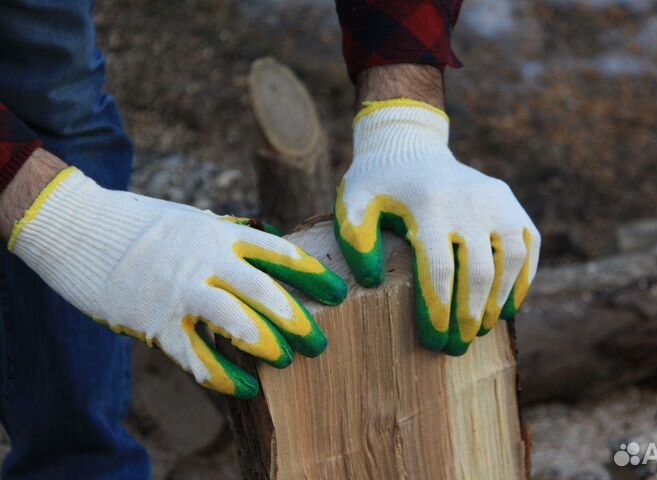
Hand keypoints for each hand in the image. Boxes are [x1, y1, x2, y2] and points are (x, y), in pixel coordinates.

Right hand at [9, 165, 346, 397]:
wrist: (79, 228)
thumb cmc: (142, 225)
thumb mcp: (194, 221)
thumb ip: (229, 235)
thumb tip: (263, 240)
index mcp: (221, 235)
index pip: (279, 253)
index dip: (312, 275)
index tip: (340, 291)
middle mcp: (207, 261)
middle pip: (265, 292)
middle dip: (298, 319)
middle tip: (319, 342)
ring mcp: (181, 291)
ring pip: (236, 322)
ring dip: (267, 344)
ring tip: (287, 360)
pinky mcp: (155, 322)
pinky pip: (196, 356)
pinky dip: (223, 376)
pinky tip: (246, 387)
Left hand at [334, 99, 539, 354]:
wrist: (409, 146)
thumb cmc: (377, 185)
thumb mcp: (353, 204)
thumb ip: (356, 241)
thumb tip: (373, 281)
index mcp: (428, 205)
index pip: (438, 272)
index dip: (438, 313)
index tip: (433, 342)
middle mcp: (469, 201)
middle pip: (478, 273)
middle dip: (469, 318)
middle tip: (457, 347)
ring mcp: (496, 199)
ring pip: (511, 261)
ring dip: (498, 302)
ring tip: (481, 330)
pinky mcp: (510, 201)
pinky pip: (528, 245)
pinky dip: (523, 279)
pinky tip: (508, 307)